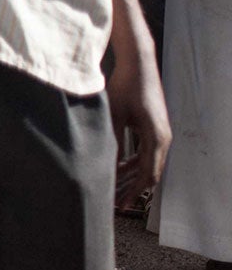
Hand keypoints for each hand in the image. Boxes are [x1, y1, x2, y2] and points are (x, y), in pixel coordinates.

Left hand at [110, 47, 171, 209]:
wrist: (138, 64)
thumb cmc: (125, 86)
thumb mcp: (114, 116)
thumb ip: (112, 142)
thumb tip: (106, 168)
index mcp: (157, 138)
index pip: (147, 175)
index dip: (133, 192)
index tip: (120, 205)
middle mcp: (163, 138)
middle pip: (151, 173)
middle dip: (133, 189)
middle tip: (117, 204)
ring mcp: (161, 133)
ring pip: (149, 163)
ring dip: (133, 176)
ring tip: (116, 189)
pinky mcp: (154, 127)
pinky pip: (147, 152)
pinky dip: (135, 163)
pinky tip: (120, 168)